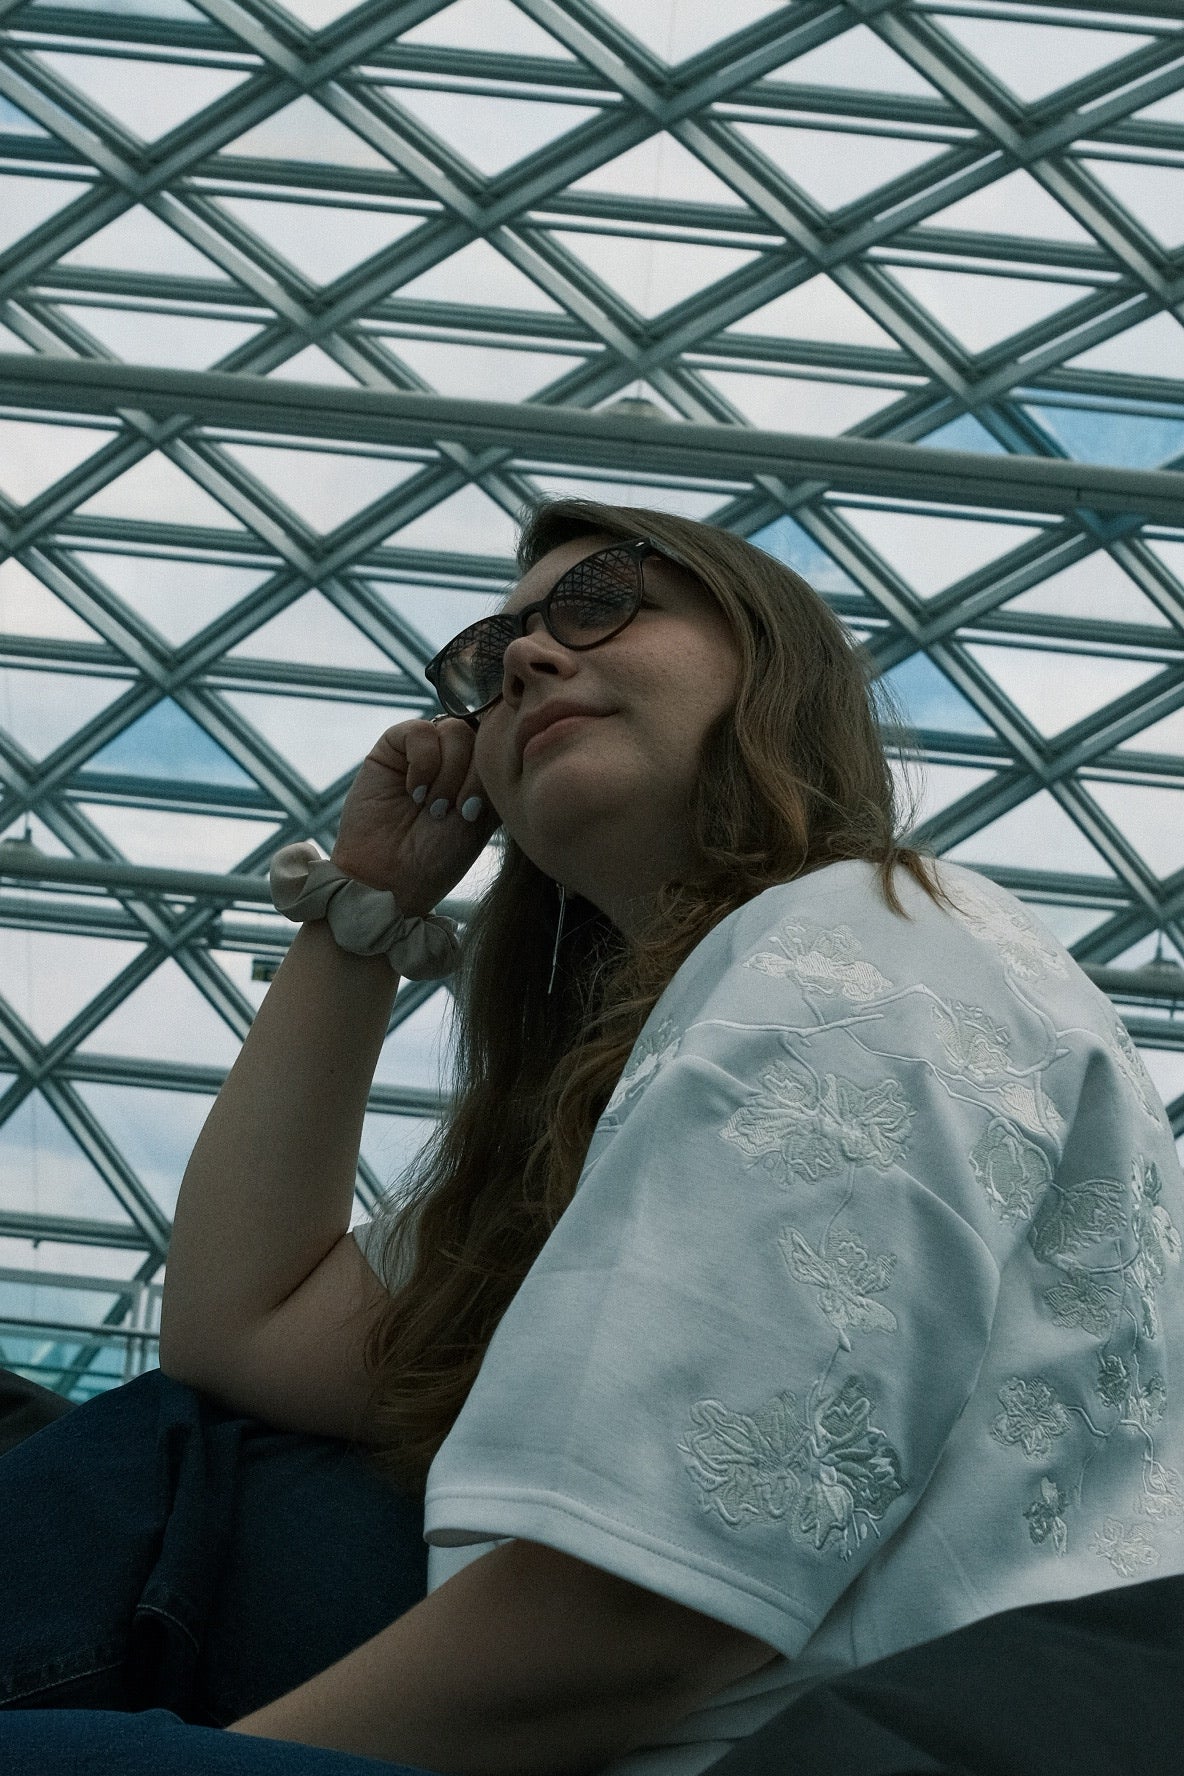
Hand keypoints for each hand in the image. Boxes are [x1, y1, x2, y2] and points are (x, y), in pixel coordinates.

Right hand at [330, 716, 500, 917]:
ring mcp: (424, 750)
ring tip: (433, 807)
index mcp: (480, 774)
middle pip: (481, 734)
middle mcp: (454, 758)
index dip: (494, 770)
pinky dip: (423, 762)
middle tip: (456, 812)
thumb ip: (491, 777)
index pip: (499, 745)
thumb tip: (497, 738)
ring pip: (455, 730)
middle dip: (473, 775)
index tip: (476, 811)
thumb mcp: (482, 818)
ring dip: (449, 772)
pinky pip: (419, 731)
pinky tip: (414, 792)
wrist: (390, 878)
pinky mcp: (391, 747)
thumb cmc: (437, 857)